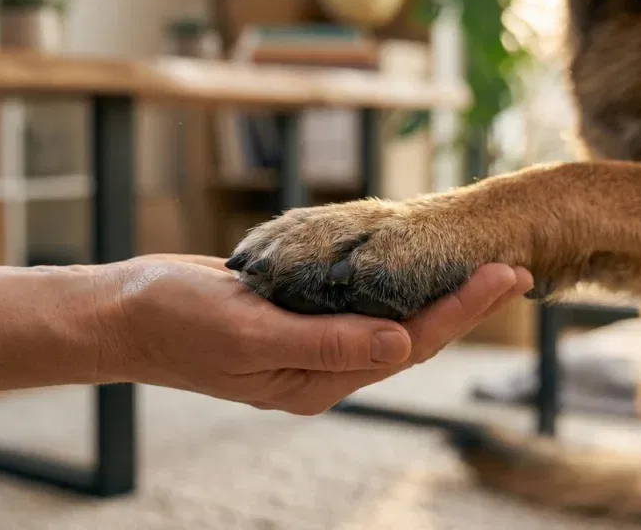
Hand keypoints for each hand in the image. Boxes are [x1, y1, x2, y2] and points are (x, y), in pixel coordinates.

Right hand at [94, 254, 531, 414]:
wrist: (126, 310)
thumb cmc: (178, 322)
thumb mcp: (250, 332)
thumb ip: (326, 341)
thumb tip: (401, 342)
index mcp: (316, 380)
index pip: (406, 347)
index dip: (460, 312)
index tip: (505, 276)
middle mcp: (322, 367)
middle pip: (409, 336)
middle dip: (462, 304)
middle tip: (513, 267)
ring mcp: (308, 342)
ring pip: (387, 318)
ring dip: (432, 293)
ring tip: (476, 264)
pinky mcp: (294, 315)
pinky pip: (355, 300)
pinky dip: (389, 280)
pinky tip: (409, 259)